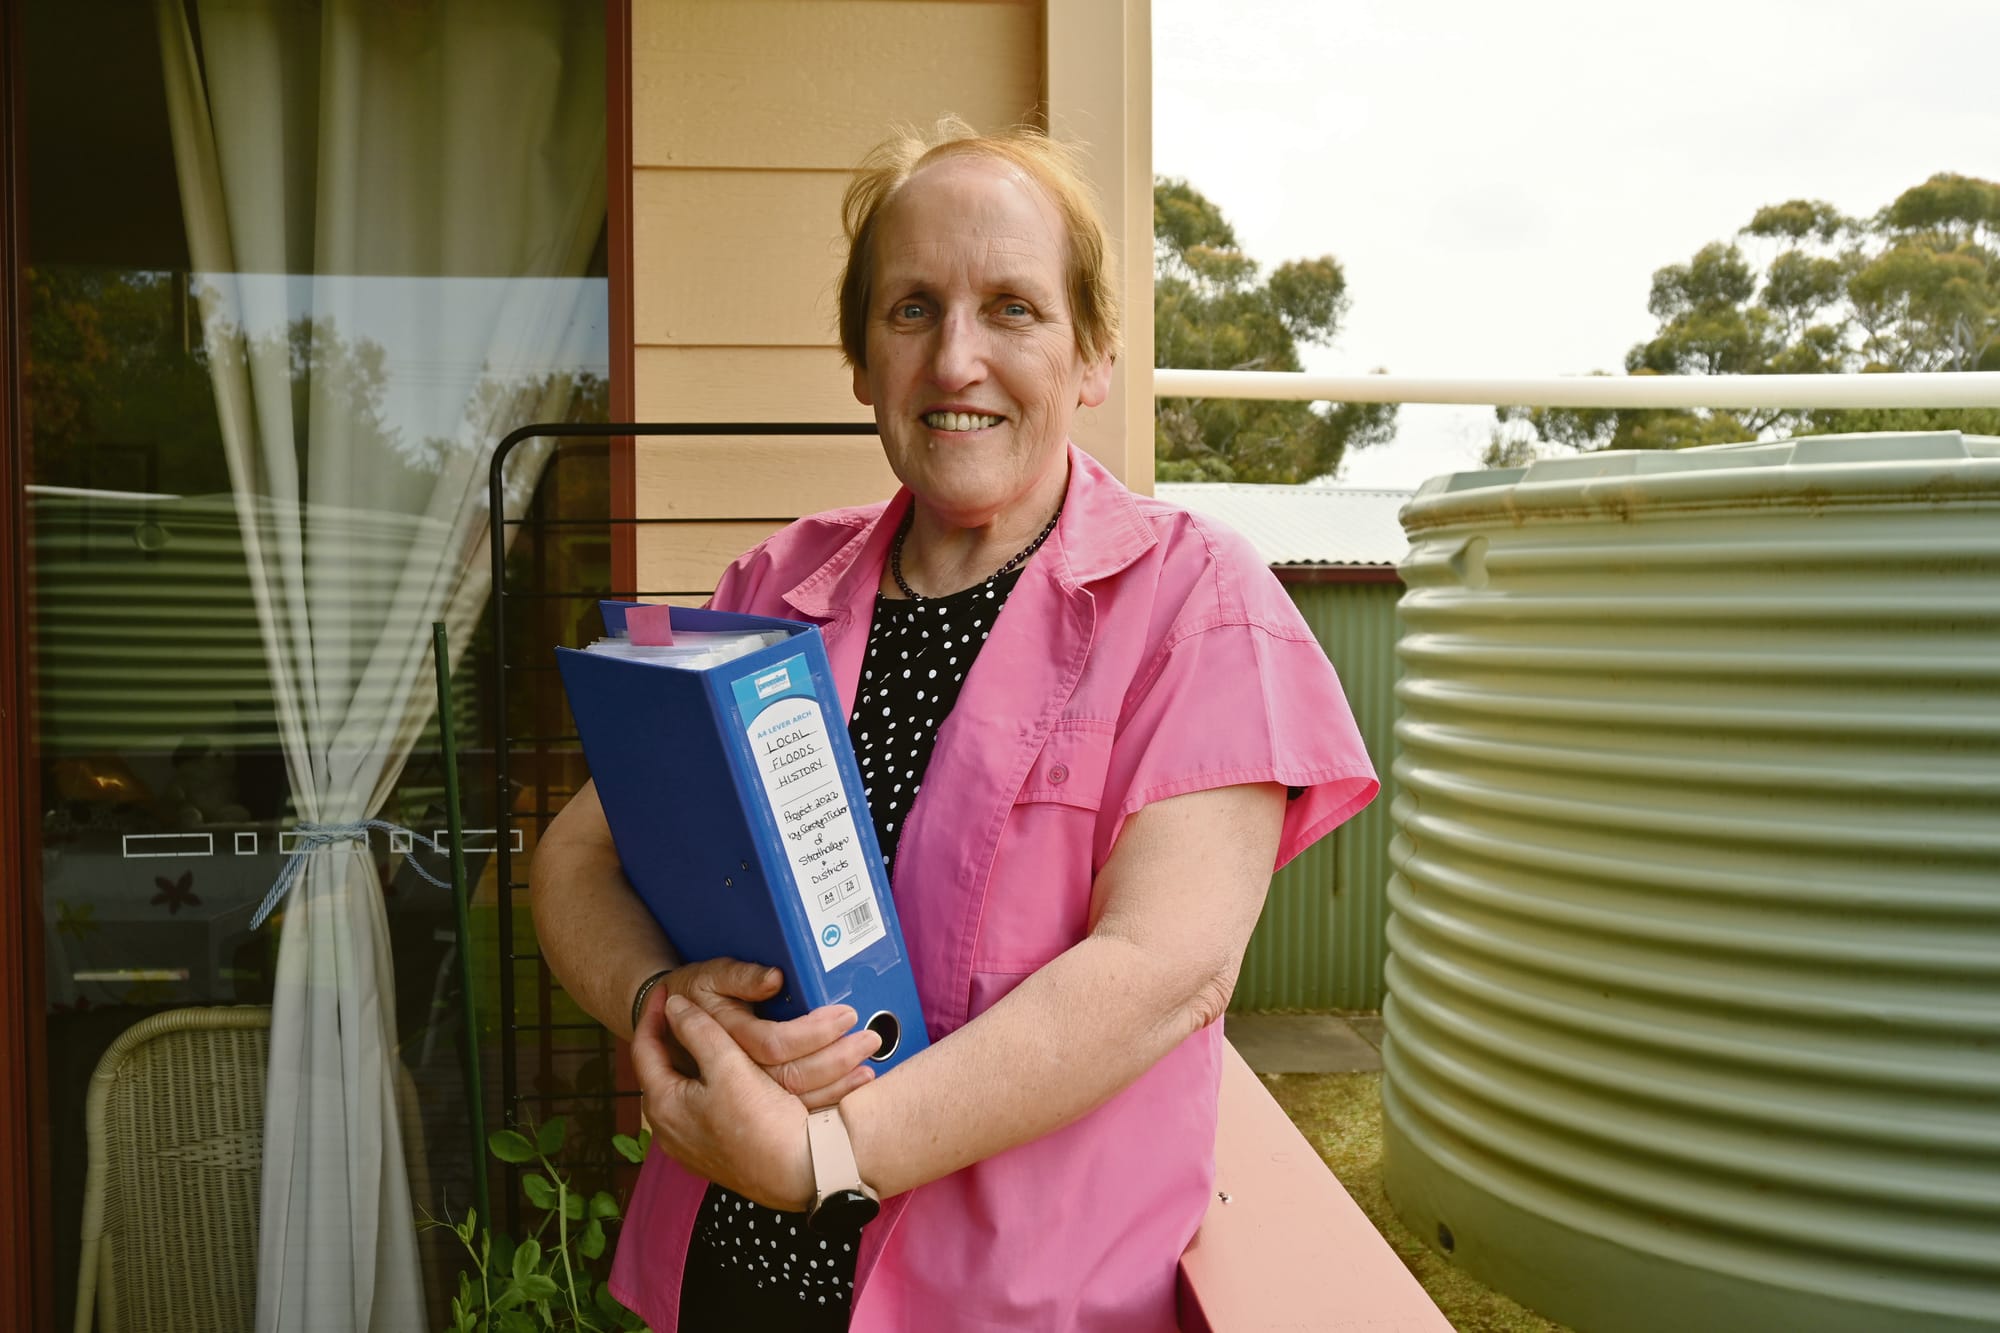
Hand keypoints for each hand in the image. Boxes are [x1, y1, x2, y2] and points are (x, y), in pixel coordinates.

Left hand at [635, 991, 813, 1210]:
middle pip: (665, 1070)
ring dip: (697, 1061)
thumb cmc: (760, 1122)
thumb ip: (698, 1031)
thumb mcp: (727, 1065)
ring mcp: (692, 1146)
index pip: (644, 1049)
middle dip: (676, 1038)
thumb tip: (676, 1006)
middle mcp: (669, 1130)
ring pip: (687, 1090)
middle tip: (688, 1009)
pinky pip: (706, 1108)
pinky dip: (713, 1084)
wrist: (800, 1173)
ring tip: (712, 1035)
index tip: (667, 988)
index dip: (655, 1014)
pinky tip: (734, 1074)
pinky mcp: (716, 1154)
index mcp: (662, 1106)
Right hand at [658, 958, 880, 1107]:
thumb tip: (775, 979)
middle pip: (790, 1078)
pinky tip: (851, 1090)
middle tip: (870, 1038)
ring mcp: (739, 1099)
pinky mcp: (751, 1108)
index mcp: (721, 1041)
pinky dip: (826, 1102)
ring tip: (868, 1068)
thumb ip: (738, 977)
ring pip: (793, 1101)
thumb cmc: (692, 995)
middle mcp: (729, 1078)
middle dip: (836, 1060)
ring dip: (837, 1085)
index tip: (845, 1016)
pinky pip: (791, 1112)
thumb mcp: (707, 978)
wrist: (664, 1026)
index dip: (812, 1032)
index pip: (773, 1044)